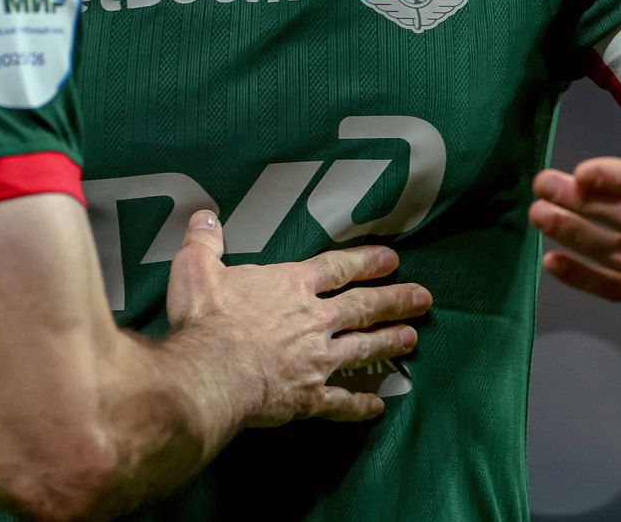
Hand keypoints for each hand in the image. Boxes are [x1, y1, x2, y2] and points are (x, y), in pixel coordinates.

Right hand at [165, 212, 431, 425]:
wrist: (211, 372)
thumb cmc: (206, 319)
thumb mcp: (197, 268)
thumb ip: (205, 240)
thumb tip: (204, 215)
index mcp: (291, 286)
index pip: (337, 268)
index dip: (365, 262)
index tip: (391, 260)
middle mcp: (313, 320)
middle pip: (363, 306)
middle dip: (394, 300)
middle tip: (423, 298)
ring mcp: (316, 360)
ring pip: (362, 349)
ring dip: (388, 342)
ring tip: (412, 337)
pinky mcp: (308, 397)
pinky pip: (341, 401)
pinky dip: (360, 404)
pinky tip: (378, 406)